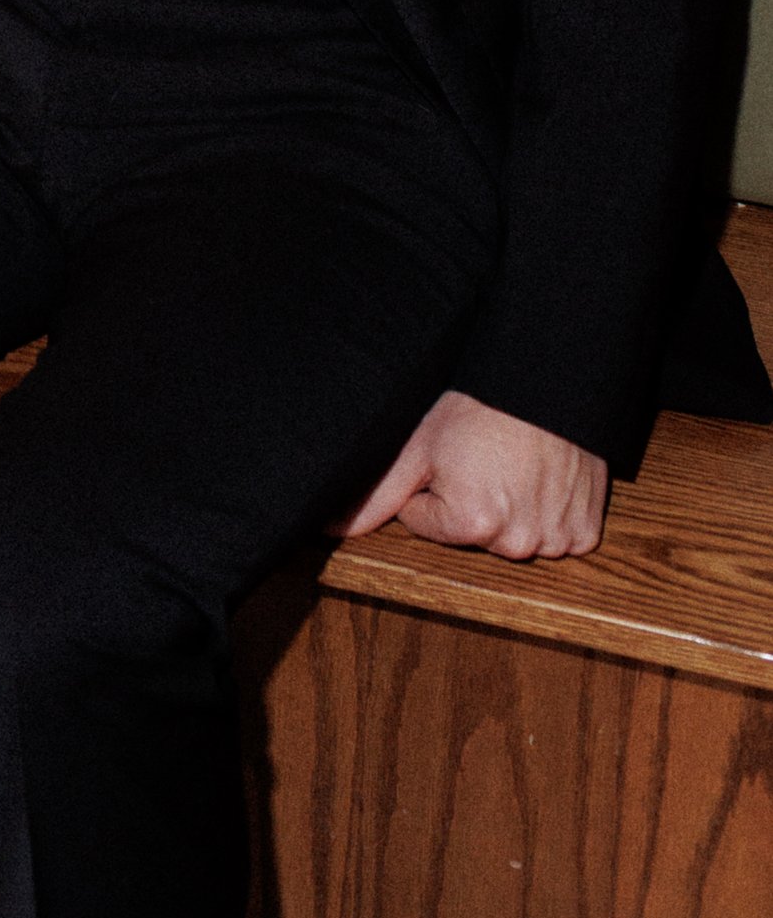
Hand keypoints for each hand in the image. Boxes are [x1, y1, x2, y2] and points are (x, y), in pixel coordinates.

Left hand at [337, 388, 606, 558]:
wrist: (545, 376)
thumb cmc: (479, 404)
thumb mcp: (419, 444)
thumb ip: (377, 494)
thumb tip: (331, 527)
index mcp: (472, 521)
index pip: (424, 523)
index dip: (429, 485)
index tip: (450, 455)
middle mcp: (517, 540)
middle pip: (470, 533)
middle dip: (468, 500)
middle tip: (482, 456)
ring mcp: (556, 539)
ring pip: (511, 535)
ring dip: (510, 509)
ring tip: (512, 463)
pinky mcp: (586, 532)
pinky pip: (555, 537)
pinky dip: (547, 512)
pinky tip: (541, 477)